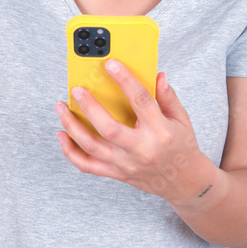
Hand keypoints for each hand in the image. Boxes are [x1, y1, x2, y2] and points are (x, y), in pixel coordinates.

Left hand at [54, 59, 213, 205]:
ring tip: (61, 109)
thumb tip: (157, 75)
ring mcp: (127, 164)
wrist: (185, 183)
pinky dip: (71, 152)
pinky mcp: (118, 173)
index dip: (125, 80)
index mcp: (160, 131)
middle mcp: (142, 149)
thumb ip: (168, 97)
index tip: (111, 64)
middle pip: (109, 129)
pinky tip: (63, 136)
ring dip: (73, 127)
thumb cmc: (182, 148)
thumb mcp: (182, 120)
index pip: (141, 101)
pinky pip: (88, 166)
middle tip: (77, 90)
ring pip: (93, 147)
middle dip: (89, 107)